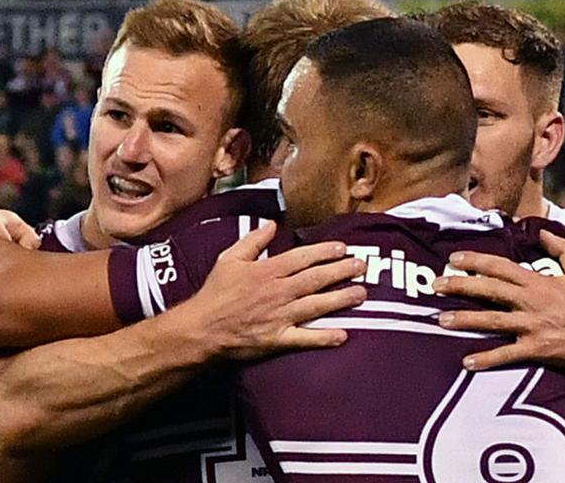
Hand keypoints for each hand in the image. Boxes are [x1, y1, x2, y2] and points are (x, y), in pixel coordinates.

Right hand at [188, 221, 366, 359]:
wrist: (201, 328)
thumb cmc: (214, 293)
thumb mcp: (229, 259)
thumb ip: (253, 241)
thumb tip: (272, 224)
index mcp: (268, 271)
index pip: (303, 257)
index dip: (325, 251)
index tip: (343, 247)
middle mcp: (278, 291)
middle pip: (316, 278)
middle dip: (342, 271)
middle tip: (362, 266)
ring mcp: (280, 316)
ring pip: (317, 305)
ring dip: (342, 298)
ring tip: (362, 293)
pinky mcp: (278, 339)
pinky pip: (305, 338)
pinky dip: (325, 337)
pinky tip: (344, 335)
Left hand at [433, 230, 564, 370]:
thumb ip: (562, 250)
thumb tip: (543, 233)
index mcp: (538, 282)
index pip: (500, 266)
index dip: (475, 260)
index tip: (453, 259)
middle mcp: (531, 301)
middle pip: (489, 290)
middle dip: (460, 286)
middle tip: (436, 285)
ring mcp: (533, 325)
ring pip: (492, 320)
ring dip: (465, 320)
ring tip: (441, 320)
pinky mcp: (538, 349)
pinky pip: (508, 354)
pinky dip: (487, 359)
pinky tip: (467, 362)